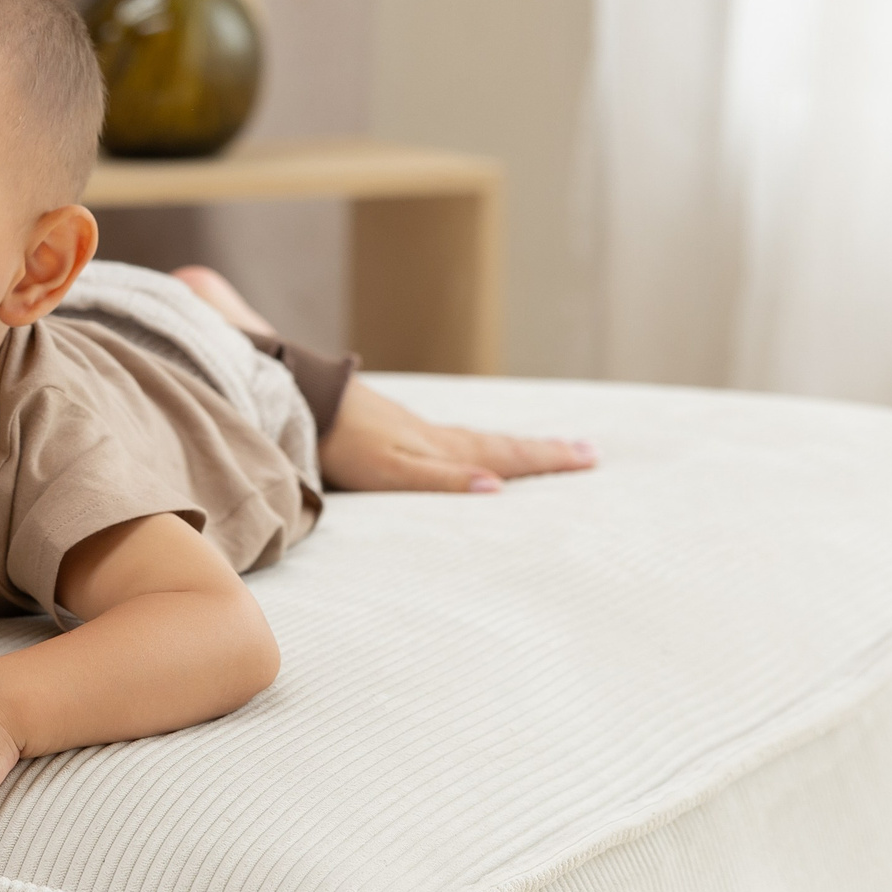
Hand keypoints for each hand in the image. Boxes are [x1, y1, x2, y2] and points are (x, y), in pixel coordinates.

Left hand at [319, 376, 596, 492]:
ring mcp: (417, 431)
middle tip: (589, 451)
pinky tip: (473, 448)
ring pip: (480, 441)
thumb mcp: (390, 471)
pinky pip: (455, 440)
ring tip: (546, 449)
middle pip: (500, 446)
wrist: (301, 403)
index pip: (506, 457)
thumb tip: (497, 488)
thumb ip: (441, 480)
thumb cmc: (342, 444)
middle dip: (545, 452)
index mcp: (442, 450)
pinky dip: (480, 445)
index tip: (590, 457)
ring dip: (516, 446)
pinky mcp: (395, 430)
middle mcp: (437, 438)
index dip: (547, 460)